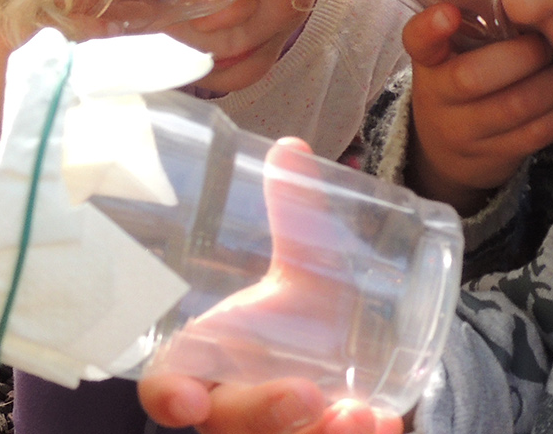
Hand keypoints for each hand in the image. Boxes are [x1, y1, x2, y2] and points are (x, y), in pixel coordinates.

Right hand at [139, 139, 406, 433]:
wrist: (347, 350)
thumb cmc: (301, 311)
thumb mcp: (301, 265)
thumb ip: (295, 216)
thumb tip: (292, 147)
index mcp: (208, 363)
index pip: (167, 389)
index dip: (168, 398)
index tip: (187, 399)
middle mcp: (232, 406)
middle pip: (229, 425)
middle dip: (265, 415)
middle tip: (308, 395)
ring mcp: (270, 432)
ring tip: (361, 415)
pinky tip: (385, 424)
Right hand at [402, 4, 552, 213]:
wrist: (448, 150)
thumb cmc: (464, 85)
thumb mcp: (456, 55)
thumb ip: (482, 27)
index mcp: (429, 62)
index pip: (417, 41)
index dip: (431, 28)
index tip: (449, 14)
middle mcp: (437, 98)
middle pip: (473, 77)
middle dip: (524, 57)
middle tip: (545, 48)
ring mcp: (462, 132)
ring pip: (513, 107)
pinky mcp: (492, 156)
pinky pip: (535, 135)